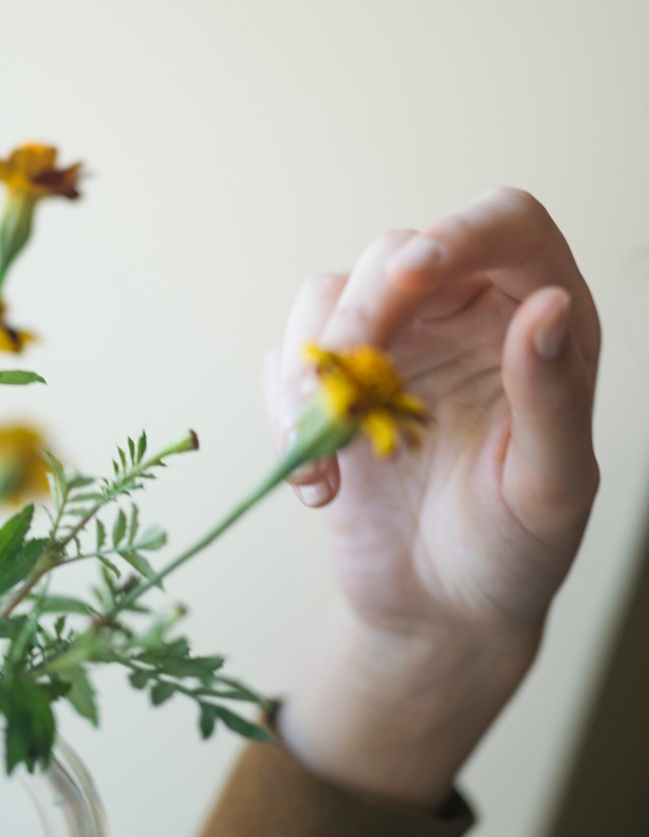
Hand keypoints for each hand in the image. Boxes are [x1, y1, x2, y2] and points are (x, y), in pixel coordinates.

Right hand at [267, 188, 599, 804]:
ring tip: (326, 461)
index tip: (413, 272)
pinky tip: (320, 487)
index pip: (505, 225)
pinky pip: (287, 361)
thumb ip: (551, 396)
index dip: (459, 232)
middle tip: (339, 399)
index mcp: (532, 321)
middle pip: (393, 254)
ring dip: (310, 370)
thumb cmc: (517, 550)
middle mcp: (459, 315)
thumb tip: (548, 305)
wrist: (441, 611)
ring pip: (326, 296)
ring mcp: (390, 346)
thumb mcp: (550, 486)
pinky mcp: (331, 383)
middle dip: (359, 321)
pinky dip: (285, 419)